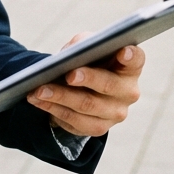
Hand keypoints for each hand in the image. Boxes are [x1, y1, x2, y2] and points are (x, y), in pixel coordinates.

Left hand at [26, 34, 143, 137]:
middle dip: (87, 79)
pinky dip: (53, 109)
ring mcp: (115, 113)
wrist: (80, 88)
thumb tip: (70, 55)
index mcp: (130, 67)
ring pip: (86, 106)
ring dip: (60, 97)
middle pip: (108, 85)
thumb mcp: (85, 46)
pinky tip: (38, 100)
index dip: (130, 55)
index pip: (135, 59)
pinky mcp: (98, 128)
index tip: (122, 50)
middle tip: (68, 75)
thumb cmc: (86, 61)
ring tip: (39, 89)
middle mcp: (128, 92)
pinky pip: (74, 121)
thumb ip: (82, 44)